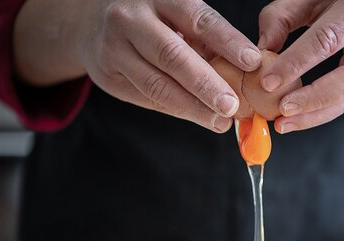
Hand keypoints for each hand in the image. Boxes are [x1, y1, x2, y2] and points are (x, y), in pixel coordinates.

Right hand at [15, 0, 262, 132]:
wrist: (91, 24)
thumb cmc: (152, 21)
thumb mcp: (176, 16)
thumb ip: (205, 41)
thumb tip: (245, 74)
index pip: (198, 19)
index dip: (227, 41)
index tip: (252, 62)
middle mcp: (132, 19)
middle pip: (172, 56)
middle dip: (206, 84)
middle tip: (232, 106)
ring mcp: (114, 49)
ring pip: (157, 85)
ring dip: (192, 107)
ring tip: (220, 121)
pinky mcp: (108, 78)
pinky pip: (147, 98)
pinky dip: (176, 109)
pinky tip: (198, 117)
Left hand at [256, 0, 343, 132]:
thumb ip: (282, 17)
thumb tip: (262, 51)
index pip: (328, 39)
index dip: (296, 63)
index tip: (268, 83)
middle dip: (314, 97)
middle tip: (282, 110)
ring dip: (318, 113)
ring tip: (286, 123)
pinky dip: (324, 113)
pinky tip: (300, 120)